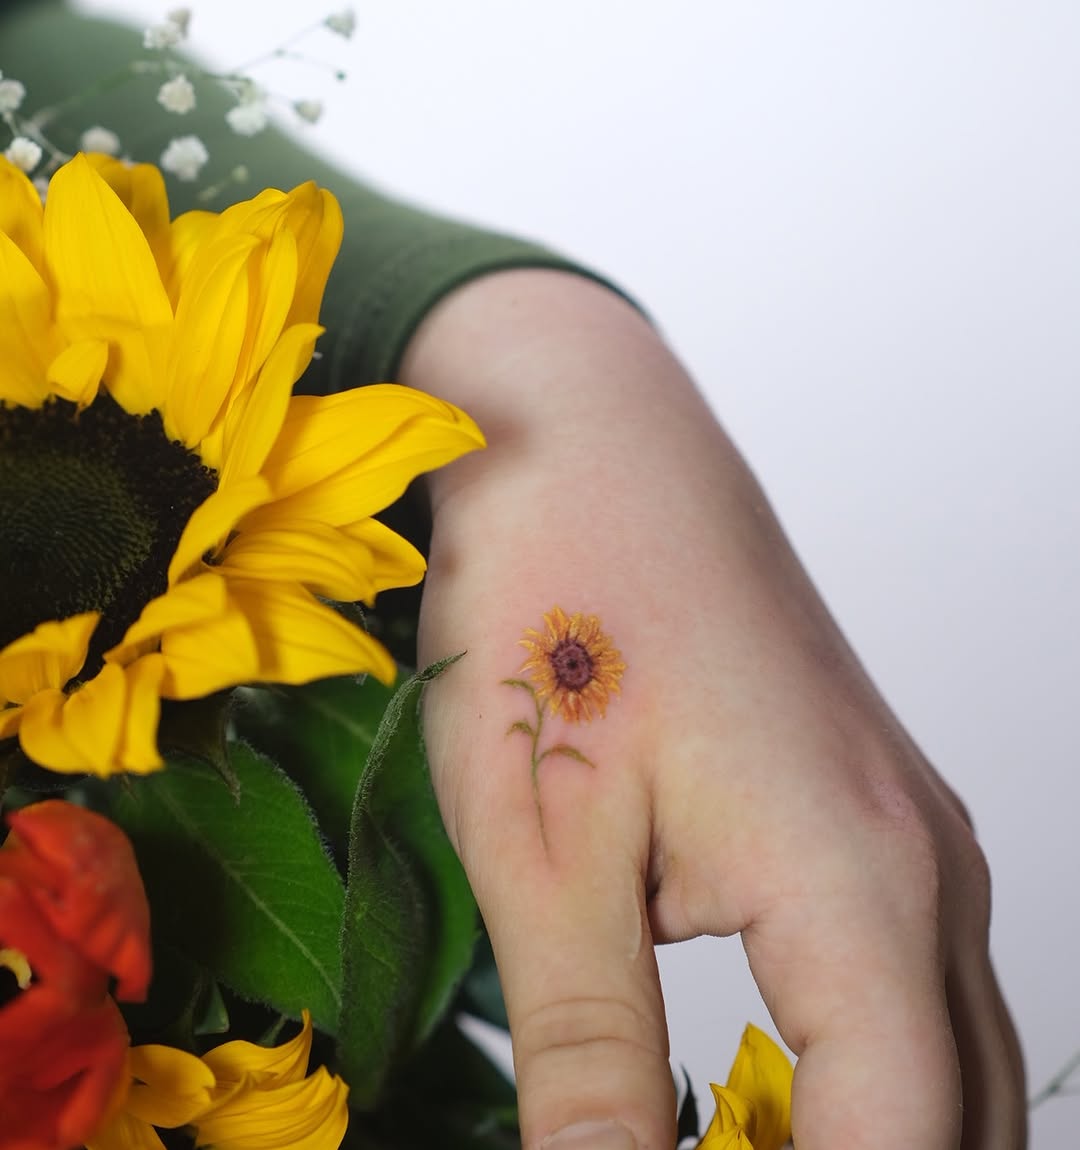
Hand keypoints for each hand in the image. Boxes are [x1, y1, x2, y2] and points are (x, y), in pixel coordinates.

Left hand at [400, 270, 1025, 1149]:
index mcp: (861, 884)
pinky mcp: (866, 807)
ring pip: (948, 1057)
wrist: (588, 441)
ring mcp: (911, 829)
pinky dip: (853, 1070)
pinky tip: (749, 1088)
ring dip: (859, 1136)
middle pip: (961, 1120)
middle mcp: (927, 863)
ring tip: (723, 1142)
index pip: (895, 1147)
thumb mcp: (544, 848)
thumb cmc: (558, 599)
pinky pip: (904, 981)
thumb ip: (594, 1049)